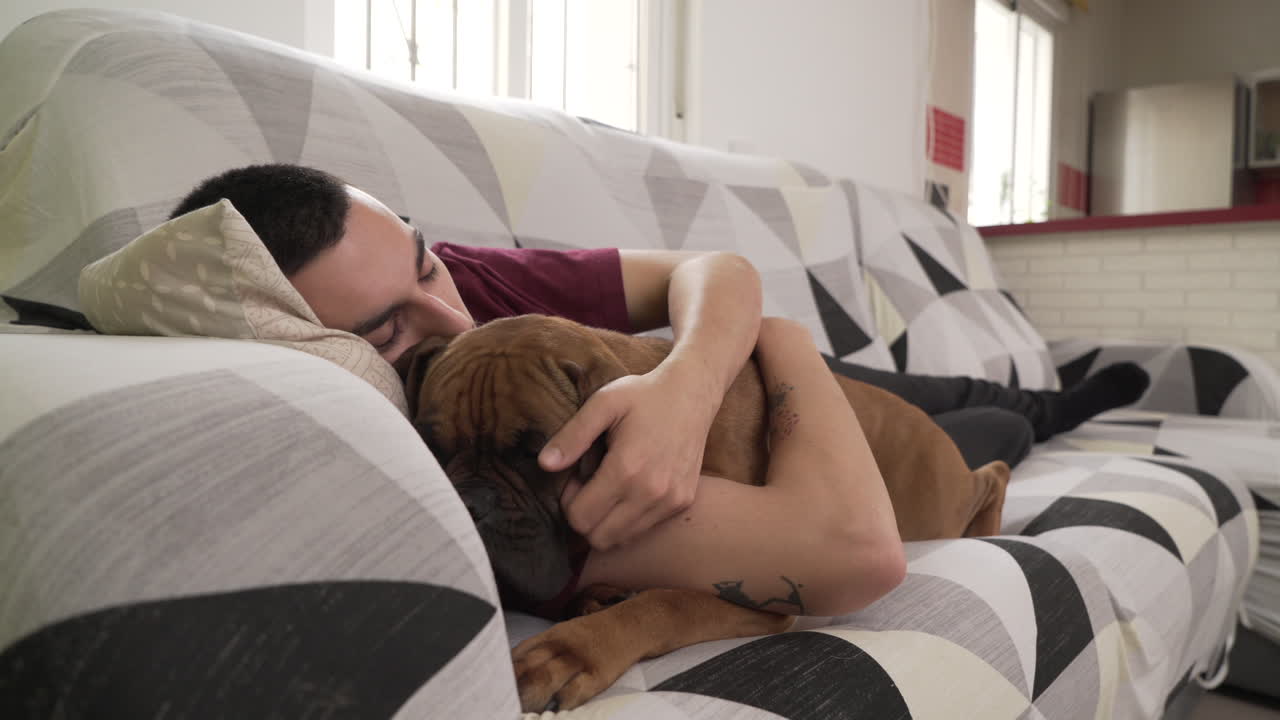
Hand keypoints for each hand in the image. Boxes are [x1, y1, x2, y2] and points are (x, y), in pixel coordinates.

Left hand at [539, 362, 718, 550]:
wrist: (692, 393)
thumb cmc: (643, 395)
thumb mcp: (602, 403)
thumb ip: (571, 436)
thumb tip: (544, 464)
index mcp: (627, 469)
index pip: (581, 518)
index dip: (569, 501)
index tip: (576, 477)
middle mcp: (651, 492)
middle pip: (598, 537)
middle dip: (585, 516)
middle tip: (589, 485)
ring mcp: (670, 501)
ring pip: (621, 539)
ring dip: (606, 521)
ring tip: (610, 487)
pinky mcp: (682, 502)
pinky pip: (644, 529)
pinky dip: (629, 518)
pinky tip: (630, 488)